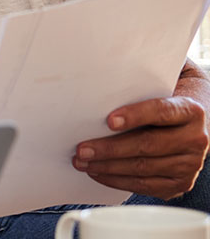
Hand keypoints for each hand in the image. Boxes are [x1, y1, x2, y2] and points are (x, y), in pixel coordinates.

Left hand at [73, 96, 208, 198]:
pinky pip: (144, 185)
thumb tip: (95, 99)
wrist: (189, 125)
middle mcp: (195, 139)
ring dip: (107, 167)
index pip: (161, 112)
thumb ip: (135, 94)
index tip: (109, 121)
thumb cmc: (163, 106)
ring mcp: (190, 164)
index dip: (135, 116)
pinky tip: (99, 173)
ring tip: (83, 162)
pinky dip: (117, 180)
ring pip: (143, 168)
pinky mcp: (180, 183)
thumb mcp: (157, 93)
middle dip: (110, 149)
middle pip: (148, 145)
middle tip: (83, 150)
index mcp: (190, 111)